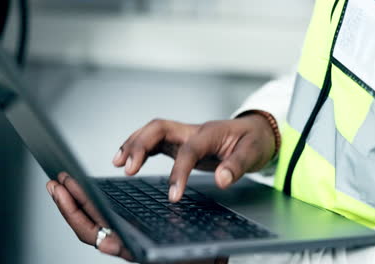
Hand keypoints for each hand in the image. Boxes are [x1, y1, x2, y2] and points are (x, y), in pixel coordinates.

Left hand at [47, 173, 228, 263]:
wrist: (210, 262)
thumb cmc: (201, 259)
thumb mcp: (186, 252)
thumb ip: (157, 250)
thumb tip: (114, 245)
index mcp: (132, 249)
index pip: (92, 233)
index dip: (74, 212)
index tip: (62, 191)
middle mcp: (126, 244)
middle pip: (87, 224)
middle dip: (68, 202)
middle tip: (56, 181)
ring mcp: (129, 237)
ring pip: (96, 220)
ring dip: (78, 200)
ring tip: (67, 182)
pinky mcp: (135, 229)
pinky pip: (109, 217)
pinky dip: (96, 203)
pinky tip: (93, 192)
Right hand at [112, 114, 275, 201]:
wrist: (256, 131)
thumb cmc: (254, 141)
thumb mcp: (252, 153)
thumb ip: (237, 166)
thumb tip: (221, 181)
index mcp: (210, 133)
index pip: (189, 150)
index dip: (178, 172)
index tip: (173, 196)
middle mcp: (193, 130)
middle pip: (160, 128)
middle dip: (141, 145)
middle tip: (127, 168)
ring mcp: (186, 134)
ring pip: (154, 132)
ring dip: (134, 144)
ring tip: (118, 163)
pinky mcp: (182, 141)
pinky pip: (156, 141)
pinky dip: (141, 149)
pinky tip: (129, 161)